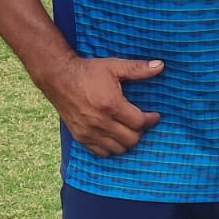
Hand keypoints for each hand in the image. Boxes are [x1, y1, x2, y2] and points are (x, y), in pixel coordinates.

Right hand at [41, 54, 163, 156]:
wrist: (58, 77)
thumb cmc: (87, 71)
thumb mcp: (114, 66)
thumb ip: (138, 69)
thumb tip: (160, 66)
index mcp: (111, 105)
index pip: (139, 123)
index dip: (151, 120)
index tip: (154, 115)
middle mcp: (100, 122)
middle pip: (131, 140)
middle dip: (140, 131)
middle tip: (140, 122)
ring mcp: (89, 132)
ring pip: (118, 149)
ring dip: (126, 141)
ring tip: (128, 129)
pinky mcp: (80, 137)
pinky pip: (101, 152)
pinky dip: (111, 147)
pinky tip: (113, 136)